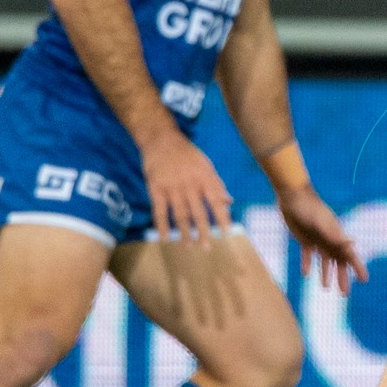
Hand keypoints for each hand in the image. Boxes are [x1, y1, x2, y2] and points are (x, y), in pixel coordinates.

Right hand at [140, 130, 233, 245]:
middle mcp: (190, 184)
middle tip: (206, 247)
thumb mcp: (207, 165)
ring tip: (189, 246)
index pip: (216, 202)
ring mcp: (172, 187)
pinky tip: (165, 238)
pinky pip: (159, 211)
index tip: (227, 235)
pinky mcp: (156, 189)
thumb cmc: (187, 154)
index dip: (222, 219)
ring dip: (185, 232)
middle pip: (198, 212)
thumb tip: (230, 202)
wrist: (162, 140)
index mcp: (205, 178)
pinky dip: (162, 225)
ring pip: (180, 215)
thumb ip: (217, 185)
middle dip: (203, 232)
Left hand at [278, 183, 367, 290]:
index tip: (364, 280)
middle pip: (338, 262)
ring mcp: (317, 239)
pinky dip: (307, 264)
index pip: (350, 255)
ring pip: (324, 260)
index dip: (357, 268)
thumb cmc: (310, 208)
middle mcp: (329, 239)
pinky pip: (308, 255)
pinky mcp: (305, 239)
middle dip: (342, 277)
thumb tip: (352, 243)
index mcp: (337, 236)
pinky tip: (306, 274)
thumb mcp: (322, 223)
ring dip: (326, 273)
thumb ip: (335, 234)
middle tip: (344, 294)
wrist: (293, 196)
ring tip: (325, 288)